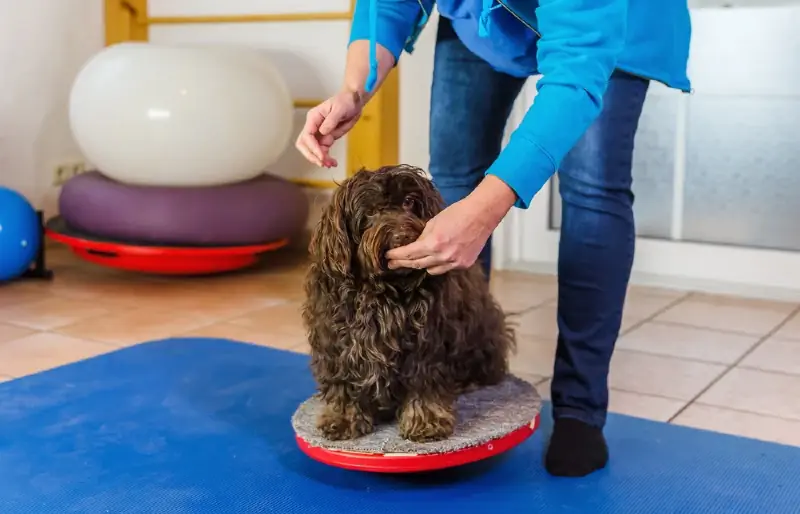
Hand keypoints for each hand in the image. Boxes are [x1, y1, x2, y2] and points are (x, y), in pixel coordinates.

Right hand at [295, 90, 363, 167]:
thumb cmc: (346, 101)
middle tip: (322, 163)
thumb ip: (331, 120)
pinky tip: (333, 162)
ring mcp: (319, 133)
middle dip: (312, 155)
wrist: (354, 102)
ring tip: (331, 164)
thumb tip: (323, 131)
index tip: (322, 156)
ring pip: (313, 150)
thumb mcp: (340, 109)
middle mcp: (314, 126)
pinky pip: (323, 151)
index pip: (307, 136)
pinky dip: (326, 158)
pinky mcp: (327, 138)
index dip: (313, 148)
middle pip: (304, 144)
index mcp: (314, 118)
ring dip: (320, 159)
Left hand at [386, 176, 517, 274]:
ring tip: (416, 260)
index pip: (408, 254)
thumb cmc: (457, 213)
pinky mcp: (464, 265)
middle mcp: (443, 256)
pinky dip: (440, 264)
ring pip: (431, 270)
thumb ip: (423, 237)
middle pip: (417, 265)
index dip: (396, 256)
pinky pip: (446, 269)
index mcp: (433, 243)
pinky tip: (439, 256)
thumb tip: (414, 246)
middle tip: (392, 264)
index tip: (387, 257)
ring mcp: (454, 263)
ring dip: (423, 265)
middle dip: (403, 264)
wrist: (481, 215)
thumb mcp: (433, 222)